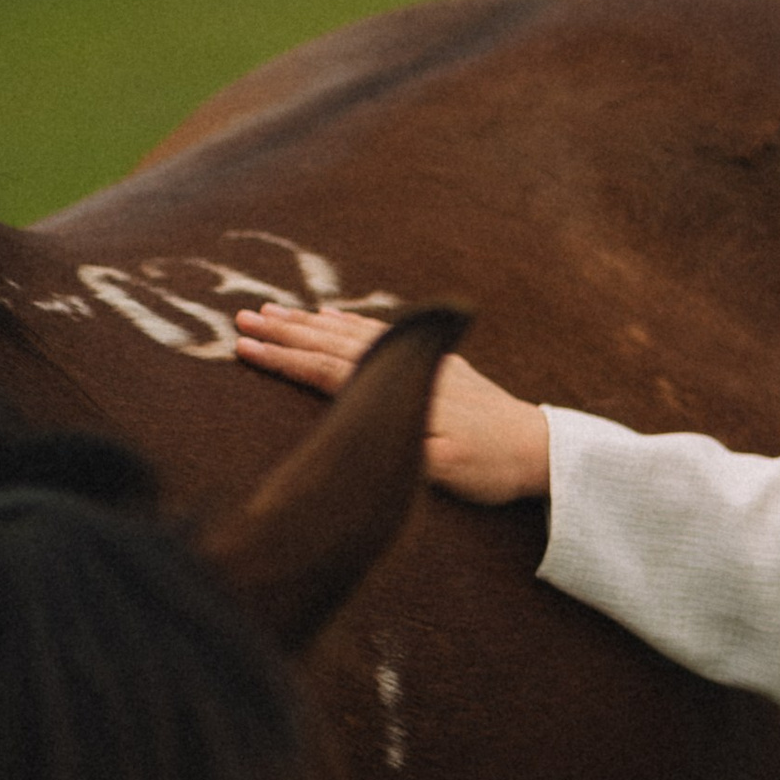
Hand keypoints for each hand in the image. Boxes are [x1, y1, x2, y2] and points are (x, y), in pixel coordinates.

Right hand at [235, 300, 550, 503]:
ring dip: (308, 323)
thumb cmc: (488, 467)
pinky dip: (348, 323)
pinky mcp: (434, 362)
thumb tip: (352, 418)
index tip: (241, 347)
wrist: (540, 447)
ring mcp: (420, 359)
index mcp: (396, 389)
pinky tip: (329, 317)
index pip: (326, 371)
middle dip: (284, 332)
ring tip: (270, 312)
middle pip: (332, 343)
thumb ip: (395, 441)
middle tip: (240, 319)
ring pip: (352, 333)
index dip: (282, 360)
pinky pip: (380, 333)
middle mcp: (405, 364)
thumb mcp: (439, 467)